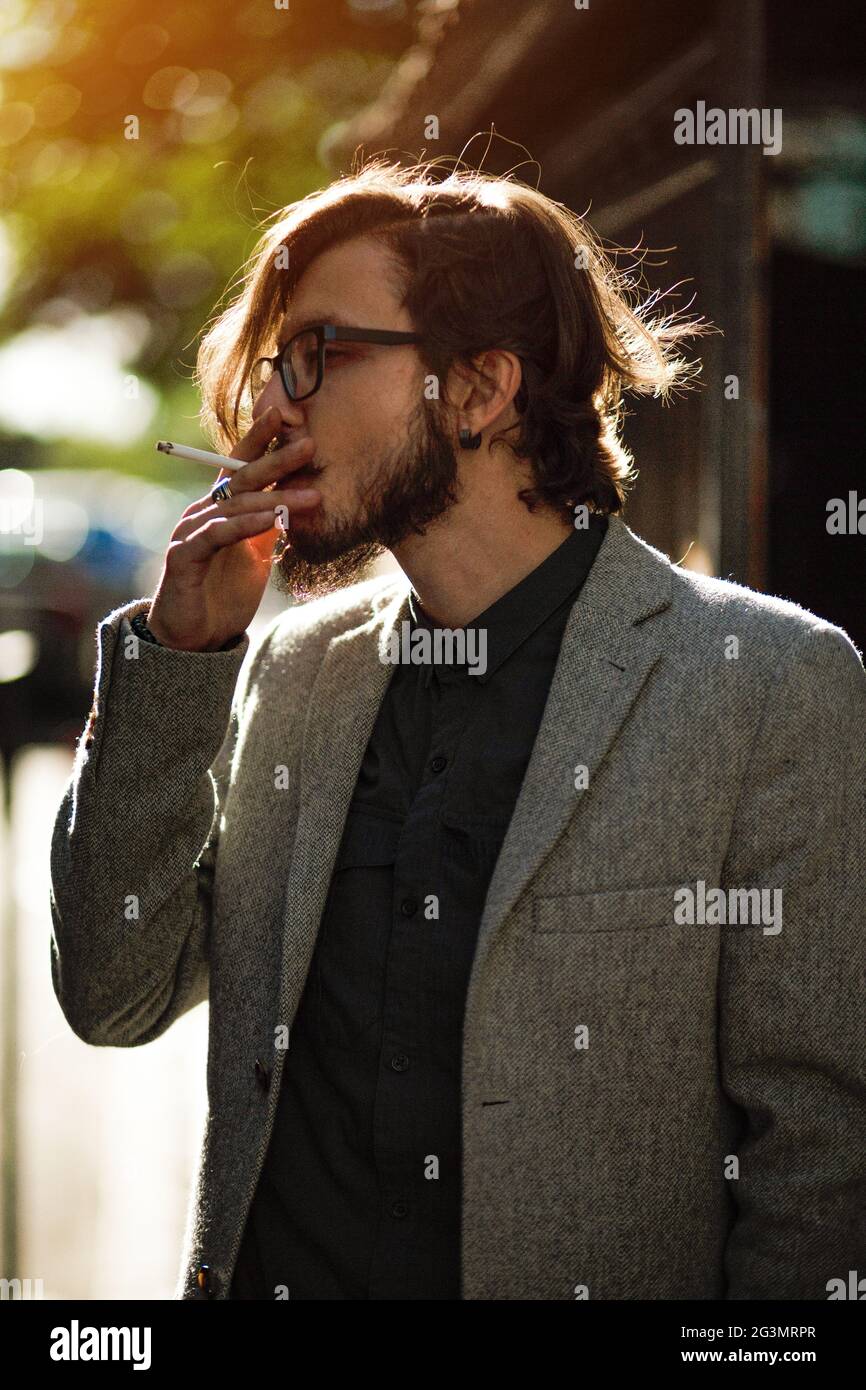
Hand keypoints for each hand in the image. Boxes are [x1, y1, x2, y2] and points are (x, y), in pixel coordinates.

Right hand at [147, 407, 320, 650]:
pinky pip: (218, 534)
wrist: (194, 637)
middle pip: (241, 479)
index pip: (240, 466)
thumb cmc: (225, 594)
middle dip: (277, 460)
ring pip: (235, 506)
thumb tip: (300, 499)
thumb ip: (270, 525)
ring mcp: (190, 532)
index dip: (260, 439)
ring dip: (275, 498)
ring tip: (313, 495)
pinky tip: (271, 520)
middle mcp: (202, 512)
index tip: (287, 416)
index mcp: (219, 508)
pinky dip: (246, 525)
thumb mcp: (257, 554)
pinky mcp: (184, 557)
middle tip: (311, 445)